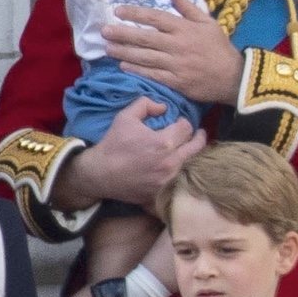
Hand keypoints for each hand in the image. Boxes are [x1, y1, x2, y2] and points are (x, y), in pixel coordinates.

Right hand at [56, 97, 204, 208]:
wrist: (99, 174)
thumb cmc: (113, 144)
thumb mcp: (125, 117)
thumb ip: (145, 104)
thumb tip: (164, 107)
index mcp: (164, 142)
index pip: (187, 128)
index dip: (184, 122)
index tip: (179, 122)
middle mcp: (171, 162)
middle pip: (198, 147)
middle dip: (198, 137)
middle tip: (198, 133)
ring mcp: (168, 179)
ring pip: (190, 163)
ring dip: (189, 154)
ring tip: (185, 148)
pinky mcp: (163, 191)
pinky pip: (179, 179)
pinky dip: (179, 170)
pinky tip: (175, 165)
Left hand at [106, 0, 243, 102]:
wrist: (234, 77)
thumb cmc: (219, 48)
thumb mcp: (208, 23)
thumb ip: (187, 6)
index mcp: (185, 29)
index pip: (156, 18)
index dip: (136, 14)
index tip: (118, 11)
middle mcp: (178, 45)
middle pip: (145, 38)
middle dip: (123, 34)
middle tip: (104, 31)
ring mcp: (177, 64)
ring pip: (145, 57)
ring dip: (124, 52)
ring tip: (107, 48)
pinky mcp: (177, 81)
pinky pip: (153, 74)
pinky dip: (137, 70)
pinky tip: (124, 66)